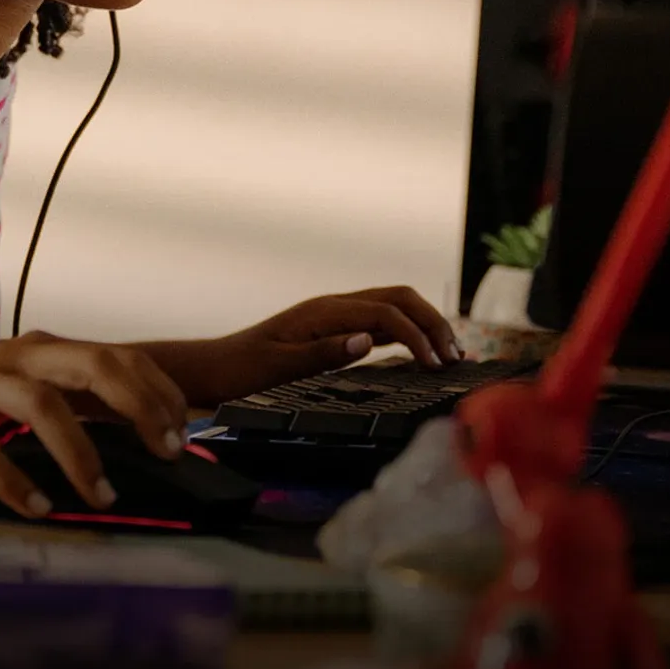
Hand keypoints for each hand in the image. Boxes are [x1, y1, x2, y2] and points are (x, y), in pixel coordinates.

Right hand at [0, 331, 188, 517]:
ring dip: (79, 453)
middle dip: (138, 406)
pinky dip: (16, 482)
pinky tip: (38, 510)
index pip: (118, 356)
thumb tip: (146, 446)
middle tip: (165, 453)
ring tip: (104, 496)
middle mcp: (13, 357)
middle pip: (91, 364)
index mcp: (41, 352)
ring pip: (41, 405)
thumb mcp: (23, 412)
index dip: (158, 391)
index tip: (185, 433)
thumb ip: (76, 416)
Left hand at [202, 285, 462, 401]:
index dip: (416, 337)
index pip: (385, 314)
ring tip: (449, 353)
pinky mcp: (333, 328)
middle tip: (454, 356)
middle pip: (398, 297)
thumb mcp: (279, 368)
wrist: (215, 368)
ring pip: (392, 304)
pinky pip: (379, 320)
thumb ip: (324, 353)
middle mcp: (333, 306)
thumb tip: (369, 341)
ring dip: (424, 323)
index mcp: (323, 312)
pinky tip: (419, 352)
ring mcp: (334, 314)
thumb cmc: (242, 371)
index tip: (435, 366)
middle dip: (432, 321)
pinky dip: (406, 332)